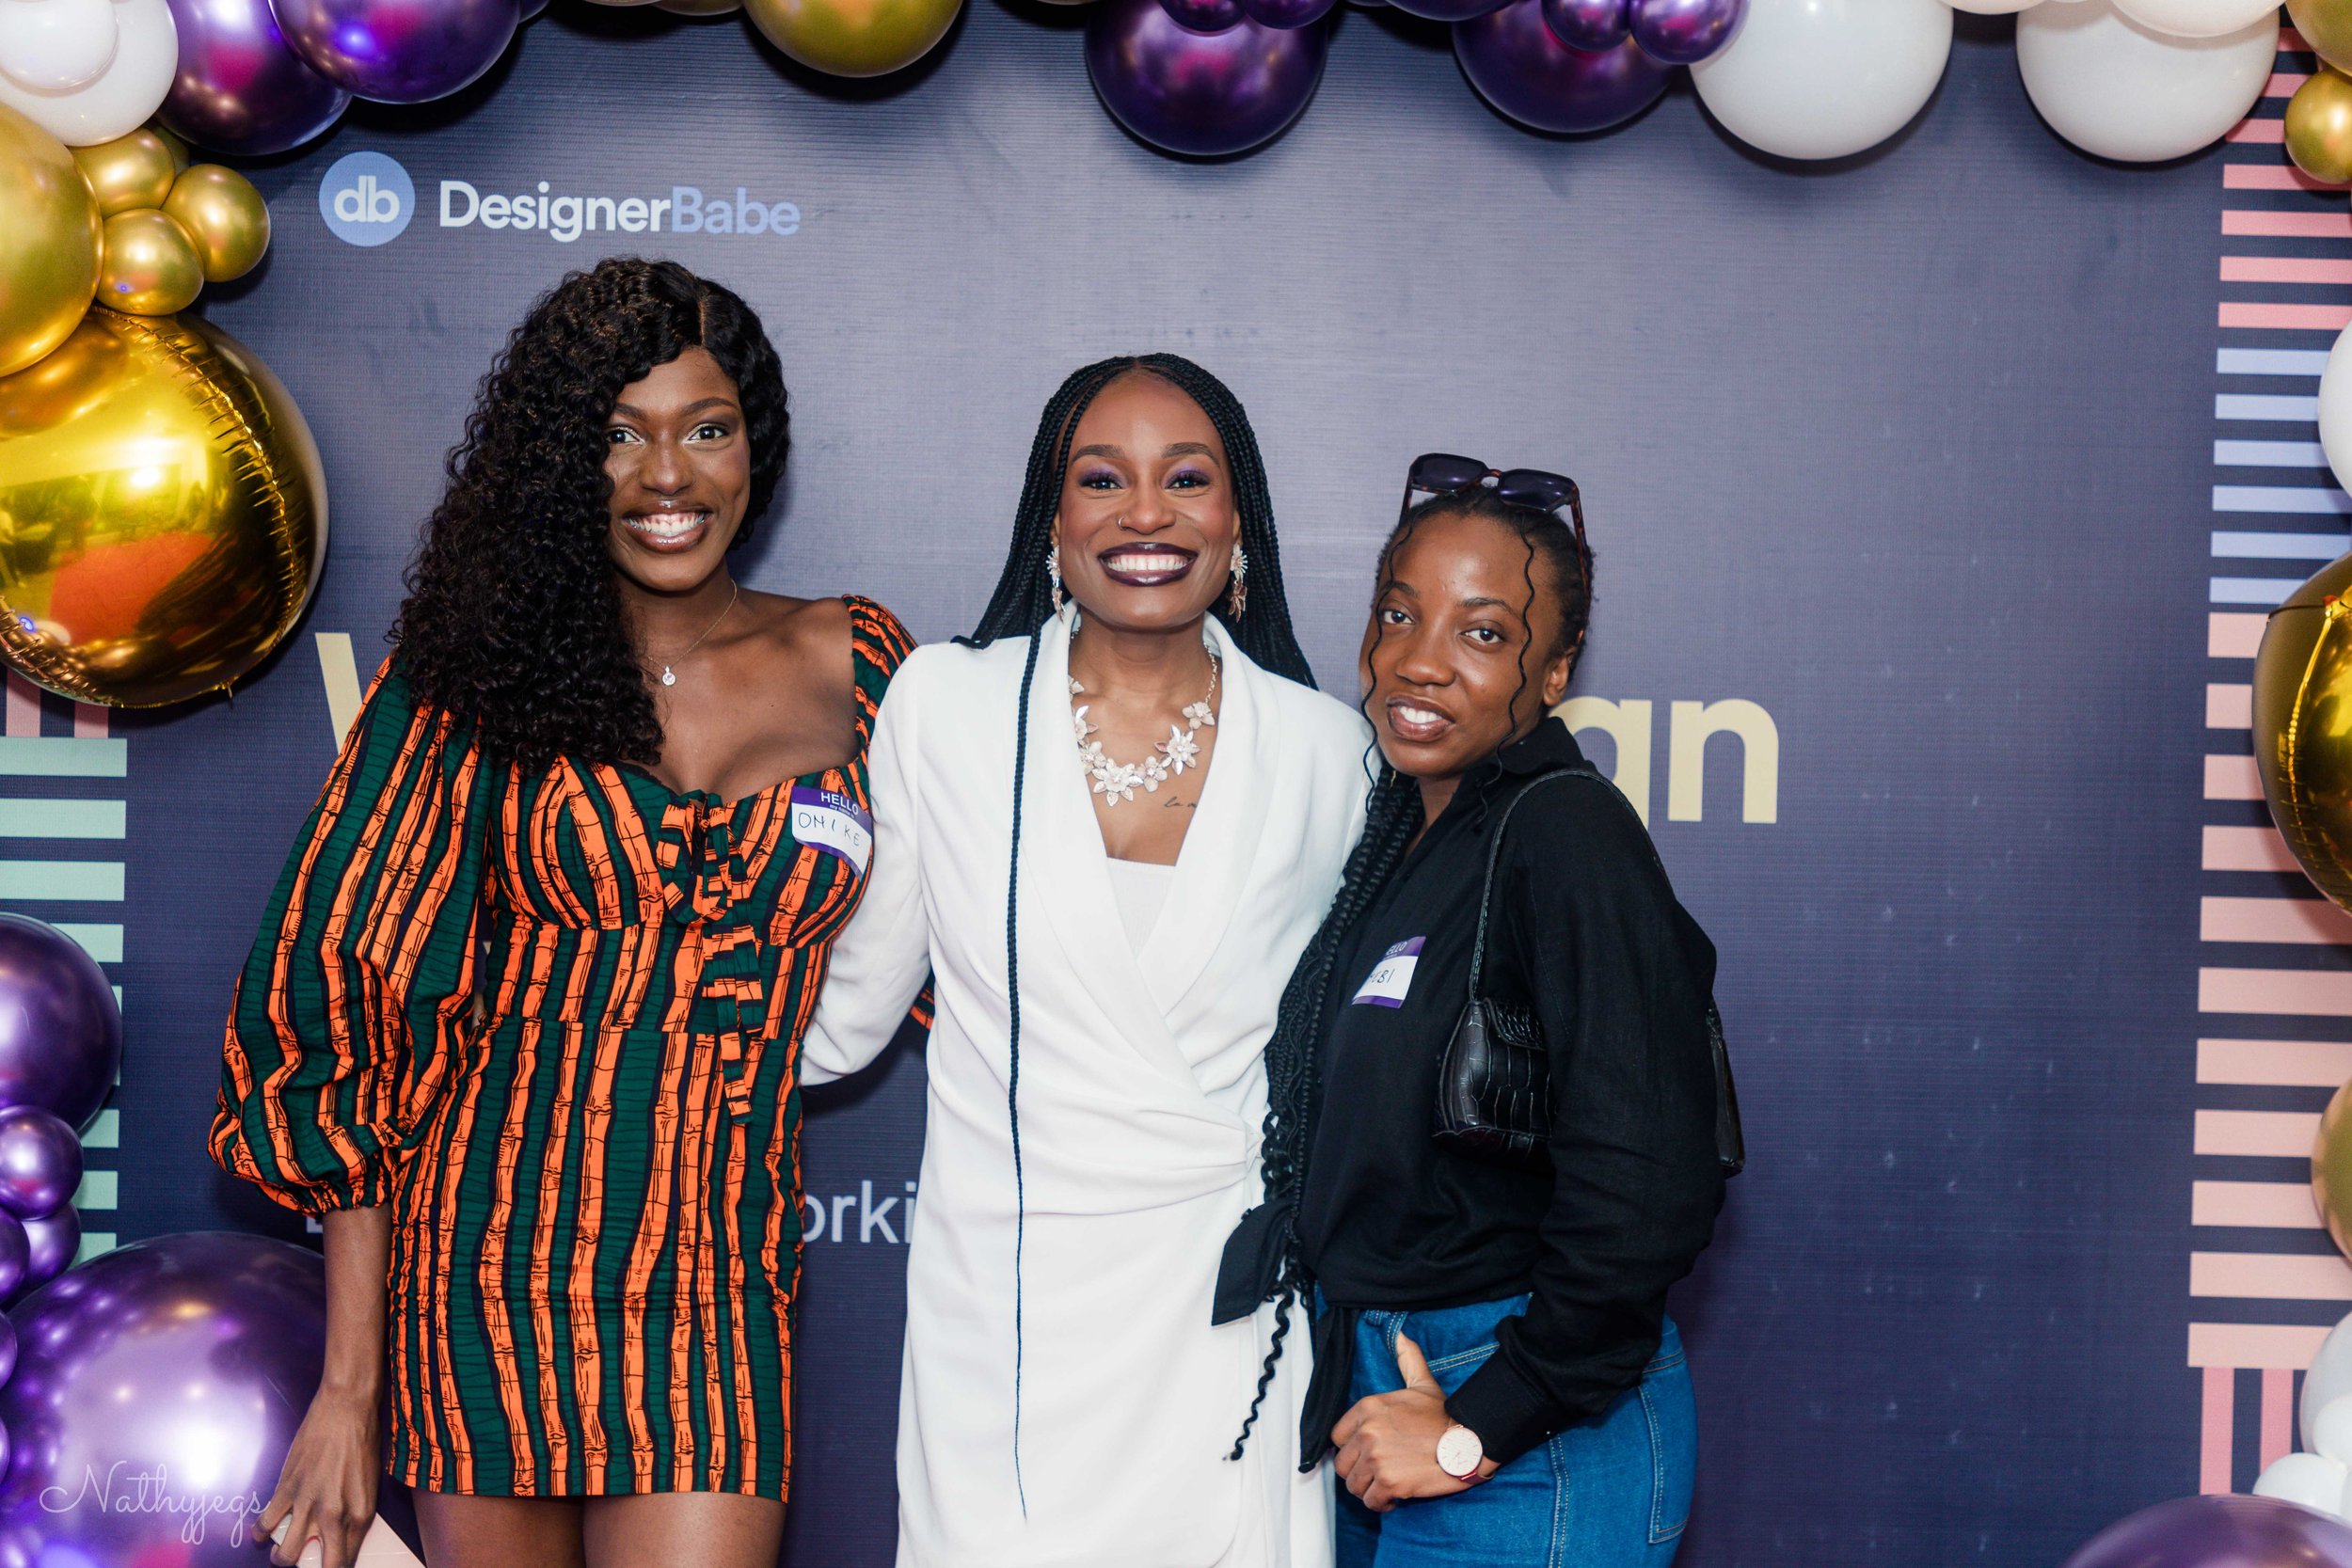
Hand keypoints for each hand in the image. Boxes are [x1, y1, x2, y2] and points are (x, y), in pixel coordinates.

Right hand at [255, 1383, 380, 1567]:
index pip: (345, 1561)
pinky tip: (263, 1531)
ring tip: (283, 1550)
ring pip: (284, 1554)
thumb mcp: (370, 1484)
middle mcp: (335, 1515)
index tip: (329, 1566)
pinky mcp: (287, 1489)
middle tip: (305, 1559)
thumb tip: (342, 1536)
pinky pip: (266, 1523)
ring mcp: (308, 1503)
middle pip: (320, 1565)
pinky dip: (260, 1532)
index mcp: (361, 1514)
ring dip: (281, 1557)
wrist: (346, 1409)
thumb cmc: (363, 1441)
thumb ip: (355, 1513)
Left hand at [1330, 1332, 1499, 1512]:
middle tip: (1378, 1472)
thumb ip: (1407, 1360)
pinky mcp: (1389, 1483)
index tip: (1366, 1452)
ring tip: (1387, 1484)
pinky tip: (1395, 1497)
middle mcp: (1367, 1432)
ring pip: (1354, 1485)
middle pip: (1343, 1464)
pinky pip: (1372, 1502)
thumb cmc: (1445, 1416)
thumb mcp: (1422, 1384)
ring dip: (1369, 1489)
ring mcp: (1377, 1458)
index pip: (1337, 1436)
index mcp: (1368, 1408)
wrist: (1470, 1441)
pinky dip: (1382, 1504)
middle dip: (1358, 1471)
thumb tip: (1402, 1336)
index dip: (1351, 1447)